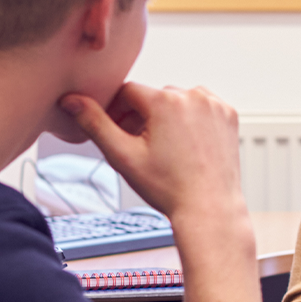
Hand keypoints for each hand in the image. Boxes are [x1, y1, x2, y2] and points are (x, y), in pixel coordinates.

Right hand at [59, 83, 243, 224]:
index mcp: (166, 100)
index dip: (116, 112)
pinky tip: (185, 144)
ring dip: (167, 116)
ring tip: (164, 148)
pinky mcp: (229, 115)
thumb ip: (94, 124)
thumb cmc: (168, 188)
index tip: (117, 133)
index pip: (127, 92)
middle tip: (138, 146)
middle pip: (153, 97)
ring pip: (177, 100)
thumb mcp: (123, 156)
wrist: (209, 209)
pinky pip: (201, 107)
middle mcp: (193, 95)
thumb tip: (71, 100)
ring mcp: (214, 104)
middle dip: (141, 116)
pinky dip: (191, 119)